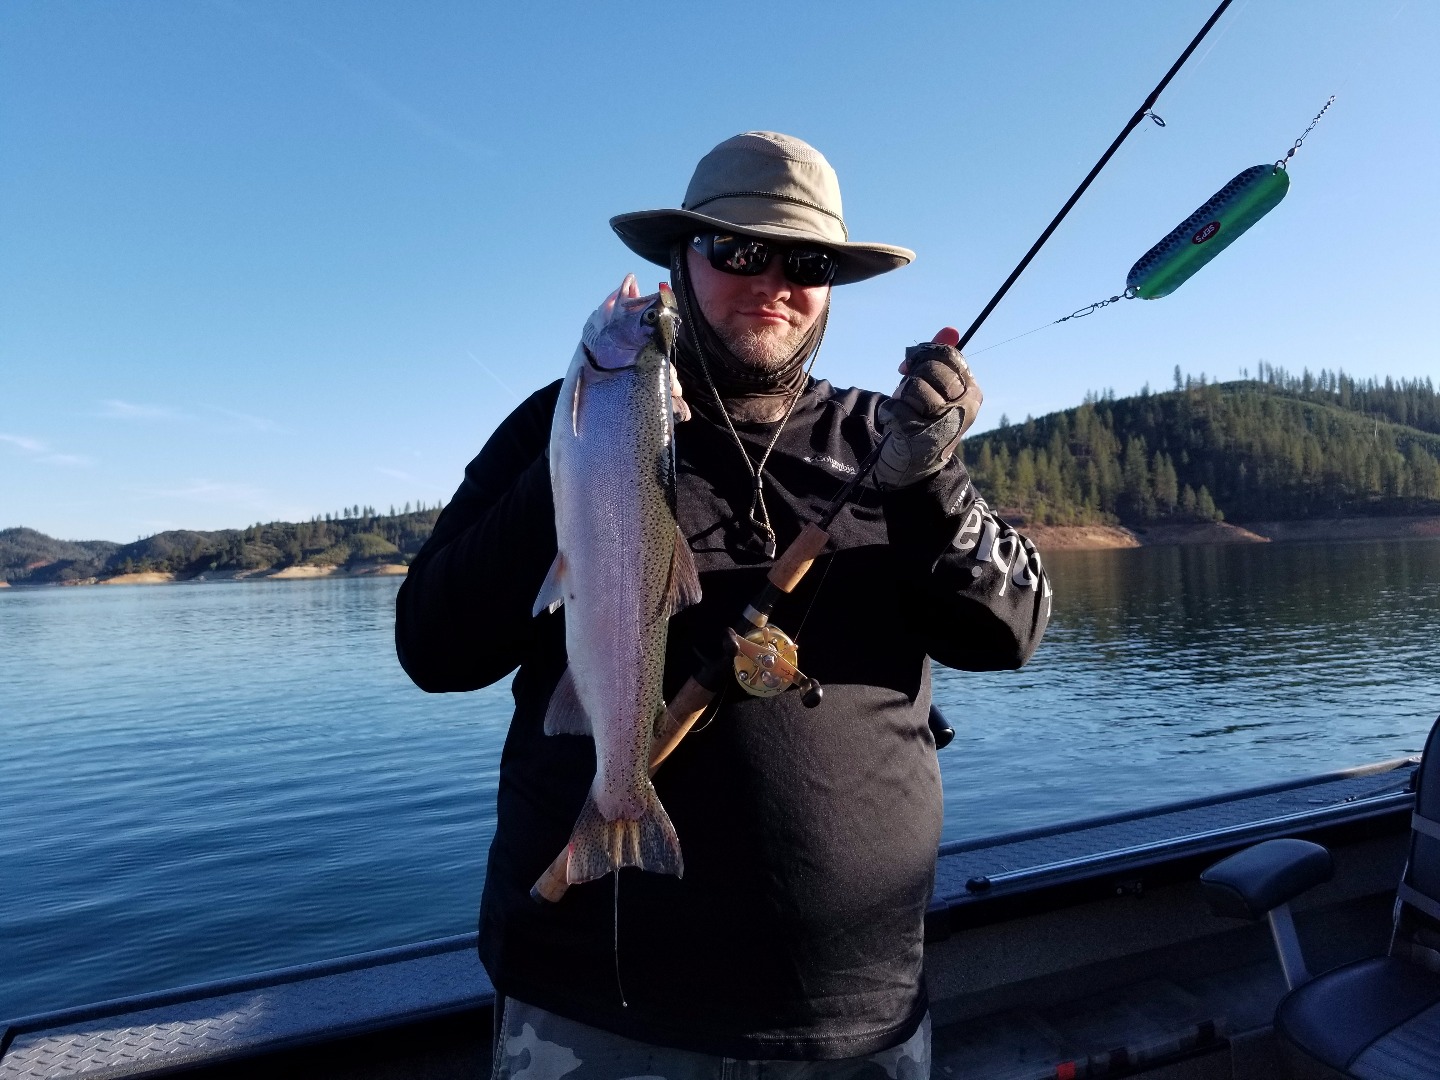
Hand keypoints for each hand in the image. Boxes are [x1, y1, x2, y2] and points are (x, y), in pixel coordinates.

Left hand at [873, 327, 982, 488]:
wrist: (916, 463)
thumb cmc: (926, 418)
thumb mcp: (936, 386)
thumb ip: (940, 358)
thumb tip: (951, 329)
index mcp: (973, 392)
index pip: (949, 355)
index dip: (925, 356)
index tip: (912, 367)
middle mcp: (964, 408)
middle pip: (930, 369)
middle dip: (913, 378)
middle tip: (910, 393)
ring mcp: (945, 424)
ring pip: (913, 388)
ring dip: (901, 397)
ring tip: (907, 410)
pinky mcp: (921, 438)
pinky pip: (896, 407)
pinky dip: (891, 412)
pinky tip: (898, 424)